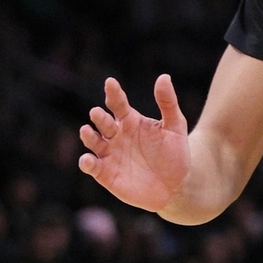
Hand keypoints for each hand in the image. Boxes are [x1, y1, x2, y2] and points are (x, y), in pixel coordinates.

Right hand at [78, 75, 189, 212]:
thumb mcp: (175, 126)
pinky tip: (88, 159)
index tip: (110, 82)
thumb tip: (164, 77)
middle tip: (97, 113)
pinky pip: (92, 166)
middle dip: (99, 117)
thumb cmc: (175, 153)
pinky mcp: (105, 174)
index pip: (119, 104)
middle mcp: (117, 136)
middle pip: (104, 123)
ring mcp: (110, 154)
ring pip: (93, 142)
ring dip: (89, 136)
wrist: (176, 186)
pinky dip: (87, 163)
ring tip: (86, 130)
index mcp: (131, 121)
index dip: (113, 93)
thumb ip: (168, 103)